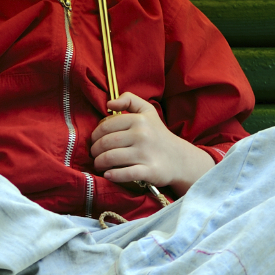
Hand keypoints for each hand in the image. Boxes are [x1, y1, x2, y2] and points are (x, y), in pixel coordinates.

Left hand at [89, 92, 214, 194]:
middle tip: (94, 154)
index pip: (105, 126)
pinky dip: (112, 175)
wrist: (180, 158)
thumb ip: (129, 100)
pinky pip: (124, 173)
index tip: (94, 141)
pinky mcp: (149, 171)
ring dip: (99, 163)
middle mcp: (142, 135)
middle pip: (105, 143)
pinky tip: (108, 175)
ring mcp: (146, 154)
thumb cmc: (157, 134)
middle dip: (94, 150)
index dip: (95, 135)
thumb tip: (109, 104)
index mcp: (139, 120)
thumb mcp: (147, 111)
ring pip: (110, 158)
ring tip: (99, 164)